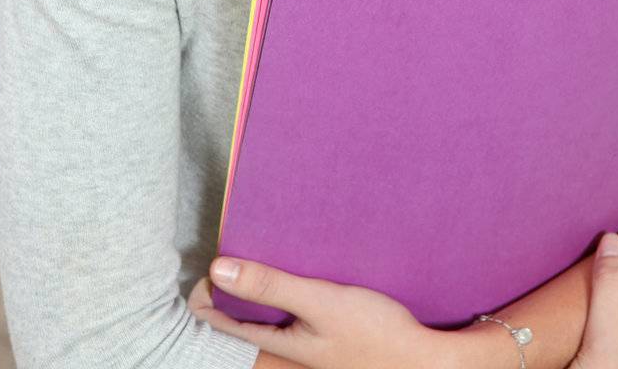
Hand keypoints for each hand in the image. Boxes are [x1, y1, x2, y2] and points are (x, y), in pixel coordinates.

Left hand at [188, 257, 453, 368]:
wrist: (421, 358)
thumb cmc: (372, 333)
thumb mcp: (319, 302)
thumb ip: (271, 285)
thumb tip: (218, 270)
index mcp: (278, 344)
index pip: (224, 324)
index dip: (205, 299)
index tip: (196, 272)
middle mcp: (289, 348)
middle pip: (245, 322)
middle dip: (230, 293)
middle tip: (221, 259)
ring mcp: (310, 345)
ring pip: (271, 318)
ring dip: (261, 291)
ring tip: (257, 258)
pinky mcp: (330, 337)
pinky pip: (296, 314)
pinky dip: (288, 293)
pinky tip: (300, 271)